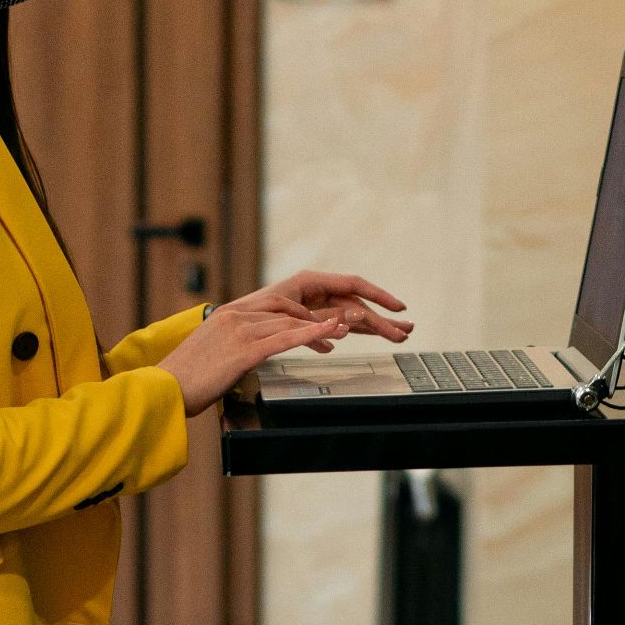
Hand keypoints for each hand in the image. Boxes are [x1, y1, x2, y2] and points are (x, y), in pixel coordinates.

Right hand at [157, 293, 351, 416]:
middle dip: (316, 316)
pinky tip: (329, 334)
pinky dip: (310, 334)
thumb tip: (246, 358)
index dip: (300, 312)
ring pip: (289, 322)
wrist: (164, 389)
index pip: (272, 306)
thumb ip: (232, 347)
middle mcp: (234, 316)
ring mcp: (239, 331)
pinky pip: (284, 339)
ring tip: (346, 329)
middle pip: (285, 310)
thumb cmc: (184, 380)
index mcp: (226, 315)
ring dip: (321, 325)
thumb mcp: (211, 354)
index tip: (319, 320)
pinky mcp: (243, 350)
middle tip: (340, 323)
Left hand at [246, 270, 412, 352]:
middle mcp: (312, 293)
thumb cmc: (246, 320)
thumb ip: (316, 319)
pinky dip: (344, 334)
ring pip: (347, 318)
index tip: (399, 307)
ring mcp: (309, 309)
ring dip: (371, 328)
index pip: (353, 285)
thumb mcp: (283, 318)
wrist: (218, 342)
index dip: (379, 295)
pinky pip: (330, 327)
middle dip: (381, 318)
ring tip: (396, 337)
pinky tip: (355, 340)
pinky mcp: (302, 325)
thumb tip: (347, 320)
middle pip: (355, 305)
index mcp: (308, 282)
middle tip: (405, 332)